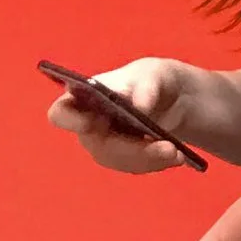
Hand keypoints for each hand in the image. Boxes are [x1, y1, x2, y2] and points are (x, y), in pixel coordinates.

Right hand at [47, 56, 199, 171]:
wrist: (172, 100)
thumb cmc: (152, 79)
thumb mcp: (155, 74)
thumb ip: (145, 86)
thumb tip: (139, 107)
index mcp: (83, 97)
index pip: (62, 112)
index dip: (69, 120)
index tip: (88, 123)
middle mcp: (88, 124)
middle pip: (97, 145)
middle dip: (131, 149)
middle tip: (166, 147)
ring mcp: (105, 144)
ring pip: (119, 161)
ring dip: (149, 159)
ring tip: (177, 153)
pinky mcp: (124, 159)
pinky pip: (135, 167)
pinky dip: (157, 163)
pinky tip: (178, 156)